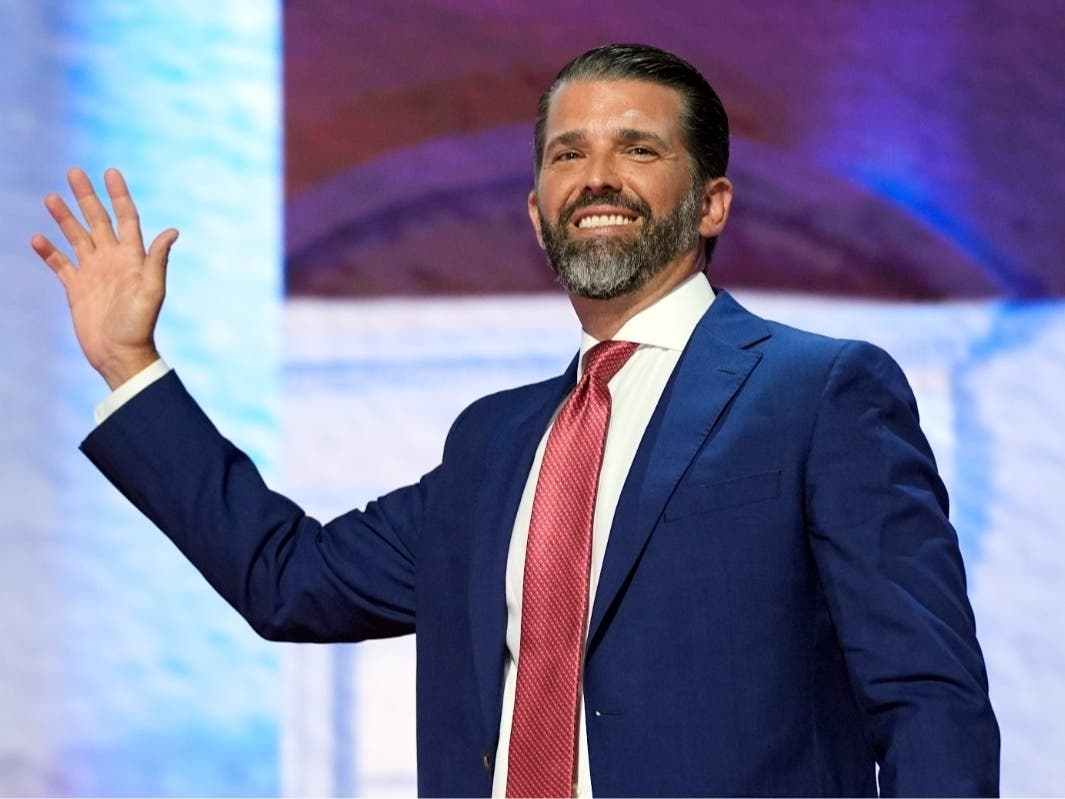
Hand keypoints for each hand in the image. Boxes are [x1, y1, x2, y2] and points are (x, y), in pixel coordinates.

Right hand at [31, 167, 177, 389]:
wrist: (119, 354)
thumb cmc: (139, 325)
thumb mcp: (152, 290)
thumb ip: (157, 260)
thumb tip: (172, 231)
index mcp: (132, 258)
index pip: (126, 218)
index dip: (119, 195)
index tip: (110, 172)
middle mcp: (112, 260)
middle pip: (98, 221)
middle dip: (86, 197)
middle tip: (74, 171)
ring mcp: (93, 273)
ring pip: (76, 237)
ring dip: (64, 218)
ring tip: (51, 197)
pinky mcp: (76, 289)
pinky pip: (60, 264)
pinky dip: (49, 252)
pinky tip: (36, 238)